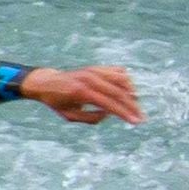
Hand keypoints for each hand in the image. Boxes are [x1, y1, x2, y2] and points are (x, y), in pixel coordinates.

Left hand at [18, 64, 142, 123]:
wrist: (47, 83)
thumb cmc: (58, 102)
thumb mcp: (70, 116)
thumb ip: (90, 118)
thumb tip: (110, 113)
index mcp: (81, 92)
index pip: (109, 104)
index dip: (124, 114)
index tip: (136, 122)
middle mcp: (90, 78)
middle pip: (119, 92)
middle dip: (132, 106)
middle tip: (142, 117)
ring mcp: (94, 70)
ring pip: (121, 79)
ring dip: (131, 93)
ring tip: (135, 105)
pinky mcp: (96, 67)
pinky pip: (117, 72)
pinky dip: (125, 81)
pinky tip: (128, 91)